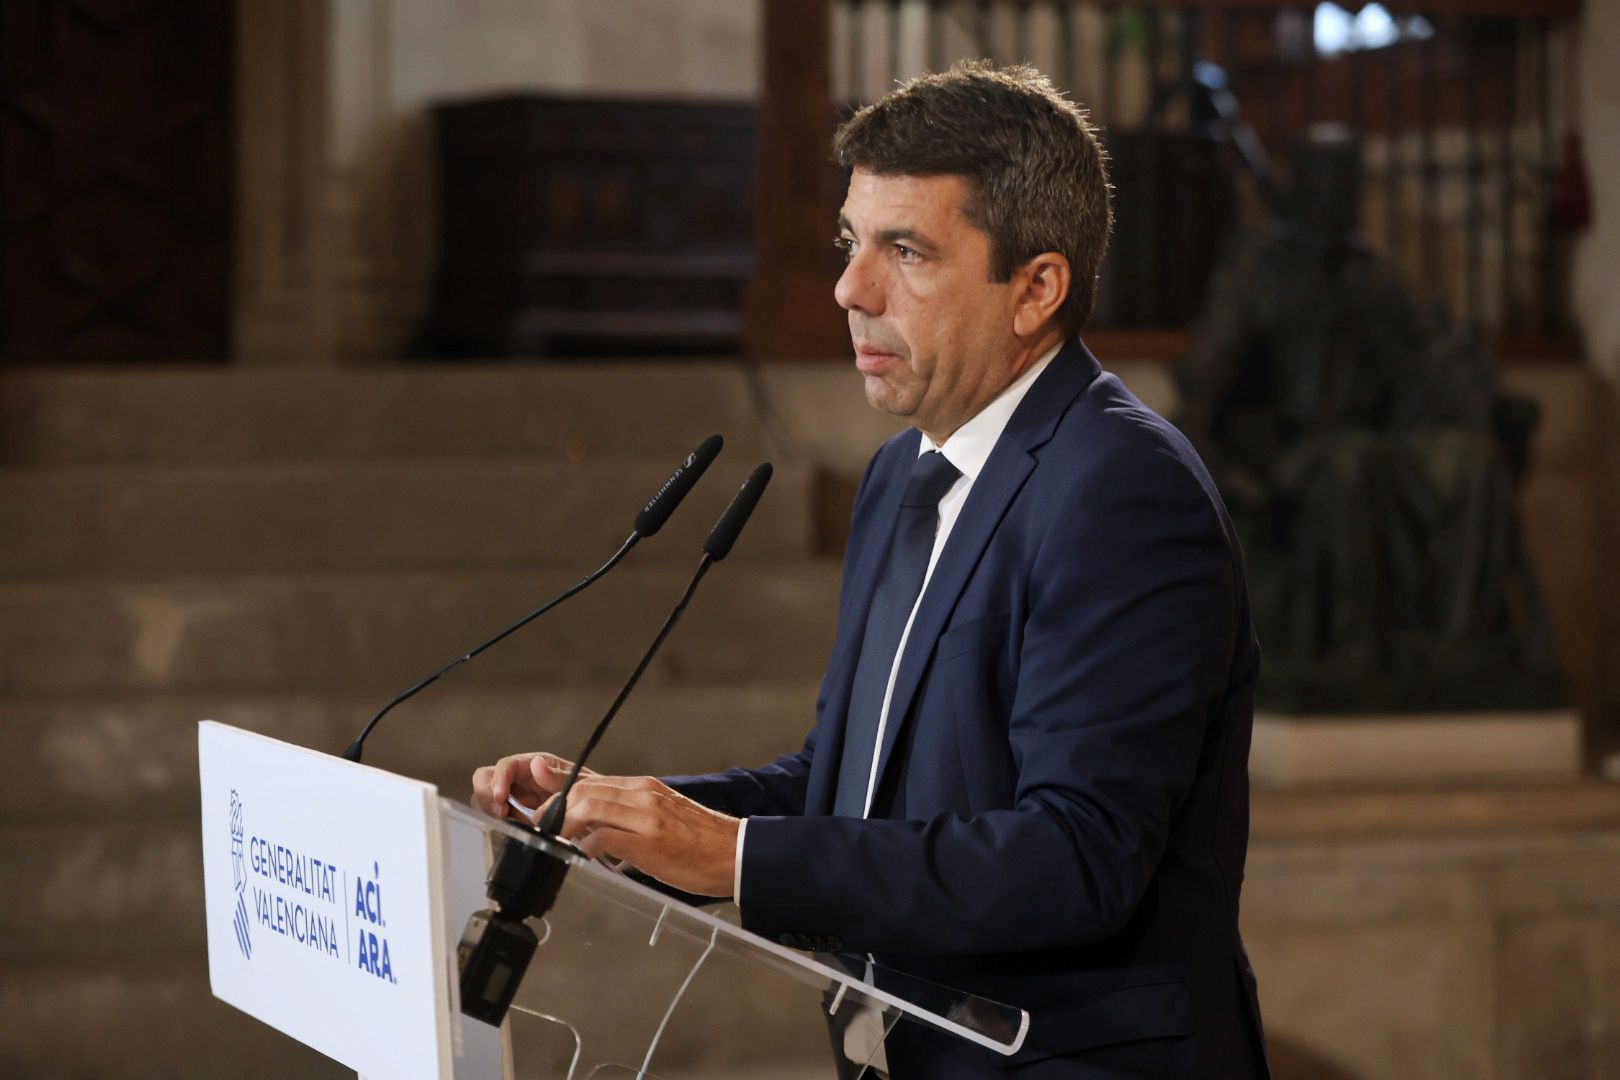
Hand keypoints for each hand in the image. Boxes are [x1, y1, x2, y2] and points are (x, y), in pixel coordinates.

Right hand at [471, 751, 588, 822]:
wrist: (596, 813)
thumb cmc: (590, 793)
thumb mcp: (579, 783)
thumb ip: (557, 776)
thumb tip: (536, 764)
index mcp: (533, 765)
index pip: (506, 765)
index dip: (498, 780)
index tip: (500, 797)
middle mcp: (520, 777)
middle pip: (485, 778)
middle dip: (486, 795)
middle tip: (500, 813)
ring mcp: (515, 796)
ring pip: (487, 798)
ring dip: (492, 811)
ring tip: (513, 822)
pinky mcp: (515, 814)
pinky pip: (497, 817)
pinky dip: (503, 824)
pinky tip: (519, 829)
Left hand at [546, 774, 738, 898]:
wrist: (735, 853)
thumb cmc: (701, 841)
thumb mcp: (664, 816)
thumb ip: (632, 815)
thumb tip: (599, 831)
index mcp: (645, 788)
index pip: (590, 781)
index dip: (559, 794)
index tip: (544, 812)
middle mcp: (643, 796)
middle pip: (583, 791)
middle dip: (554, 811)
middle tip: (541, 831)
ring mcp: (646, 817)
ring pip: (588, 809)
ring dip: (563, 827)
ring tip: (554, 844)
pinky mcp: (649, 842)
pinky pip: (603, 838)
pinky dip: (584, 848)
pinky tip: (581, 859)